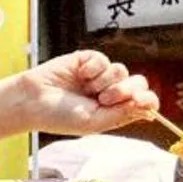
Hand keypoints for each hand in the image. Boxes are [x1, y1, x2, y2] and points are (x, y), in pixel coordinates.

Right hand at [16, 51, 158, 136]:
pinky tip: (79, 75)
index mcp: (116, 110)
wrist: (33, 100)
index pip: (144, 102)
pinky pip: (103, 59)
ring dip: (105, 81)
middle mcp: (111, 92)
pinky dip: (93, 68)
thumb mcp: (94, 122)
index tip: (139, 100)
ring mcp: (101, 76)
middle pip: (138, 83)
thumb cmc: (60, 117)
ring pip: (121, 70)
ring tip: (86, 88)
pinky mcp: (89, 60)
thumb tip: (149, 108)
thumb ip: (121, 115)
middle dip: (124, 90)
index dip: (147, 99)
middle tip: (104, 98)